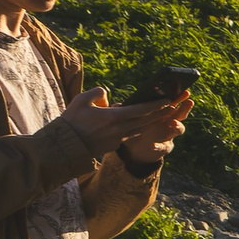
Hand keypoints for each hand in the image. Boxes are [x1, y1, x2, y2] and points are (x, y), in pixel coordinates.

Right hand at [61, 89, 192, 162]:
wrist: (66, 146)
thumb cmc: (72, 121)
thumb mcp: (82, 100)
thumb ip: (98, 93)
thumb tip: (107, 96)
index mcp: (113, 117)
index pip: (140, 110)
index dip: (155, 105)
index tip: (167, 100)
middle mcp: (119, 129)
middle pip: (145, 121)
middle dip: (160, 114)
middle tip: (173, 107)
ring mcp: (118, 139)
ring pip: (140, 129)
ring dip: (152, 122)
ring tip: (162, 115)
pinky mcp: (115, 146)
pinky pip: (130, 135)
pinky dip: (137, 129)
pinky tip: (142, 124)